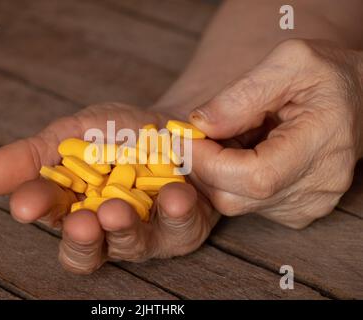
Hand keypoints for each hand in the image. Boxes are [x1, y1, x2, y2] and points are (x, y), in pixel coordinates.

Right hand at [0, 103, 219, 273]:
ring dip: (125, 230)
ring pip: (133, 245)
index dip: (38, 210)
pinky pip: (180, 227)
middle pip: (88, 248)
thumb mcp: (71, 136)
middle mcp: (106, 229)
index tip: (27, 202)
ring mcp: (146, 232)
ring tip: (119, 210)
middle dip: (82, 238)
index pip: (49, 215)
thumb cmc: (116, 134)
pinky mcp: (182, 228)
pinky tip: (174, 194)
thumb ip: (31, 158)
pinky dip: (175, 213)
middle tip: (79, 222)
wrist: (170, 125)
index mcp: (73, 208)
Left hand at [189, 39, 362, 228]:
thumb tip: (198, 123)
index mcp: (321, 147)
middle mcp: (316, 189)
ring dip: (215, 171)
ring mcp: (306, 205)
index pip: (253, 177)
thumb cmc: (326, 76)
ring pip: (234, 203)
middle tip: (195, 134)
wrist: (359, 99)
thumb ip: (241, 94)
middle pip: (235, 197)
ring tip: (230, 136)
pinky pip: (245, 203)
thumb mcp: (289, 63)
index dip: (207, 160)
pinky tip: (243, 153)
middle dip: (203, 165)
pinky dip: (229, 179)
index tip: (184, 135)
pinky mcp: (295, 211)